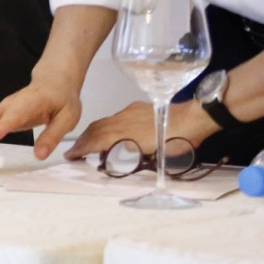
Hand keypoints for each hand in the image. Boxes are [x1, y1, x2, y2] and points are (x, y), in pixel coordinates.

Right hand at [0, 77, 84, 159]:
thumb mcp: (67, 118)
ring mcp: (6, 106)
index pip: (15, 115)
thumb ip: (52, 136)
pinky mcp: (3, 112)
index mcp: (31, 102)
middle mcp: (13, 103)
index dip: (3, 126)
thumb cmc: (62, 99)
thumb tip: (39, 156)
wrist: (53, 81)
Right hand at [68, 98, 213, 160]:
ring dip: (93, 133)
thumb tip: (124, 153)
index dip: (82, 148)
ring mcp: (129, 113)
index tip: (71, 155)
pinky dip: (106, 126)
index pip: (96, 140)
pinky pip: (114, 117)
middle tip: (74, 151)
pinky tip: (111, 130)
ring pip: (104, 122)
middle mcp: (122, 120)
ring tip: (87, 142)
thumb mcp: (155, 154)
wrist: (192, 119)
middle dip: (82, 140)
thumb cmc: (177, 140)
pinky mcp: (137, 108)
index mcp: (124, 133)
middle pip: (95, 129)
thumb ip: (135, 153)